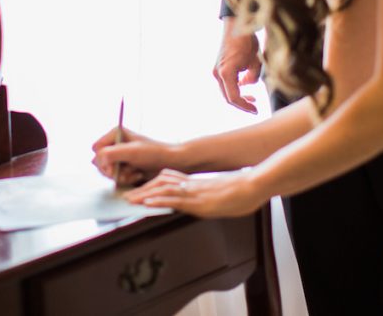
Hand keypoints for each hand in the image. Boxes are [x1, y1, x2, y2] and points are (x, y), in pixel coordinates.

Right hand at [91, 128, 178, 187]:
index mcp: (116, 133)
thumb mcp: (132, 151)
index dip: (102, 159)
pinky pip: (116, 178)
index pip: (96, 149)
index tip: (114, 167)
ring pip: (107, 172)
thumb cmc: (154, 153)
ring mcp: (120, 157)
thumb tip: (96, 160)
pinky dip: (126, 179)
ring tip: (135, 172)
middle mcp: (116, 144)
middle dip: (112, 170)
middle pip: (99, 162)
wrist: (171, 163)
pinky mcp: (125, 167)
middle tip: (126, 171)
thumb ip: (111, 153)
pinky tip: (137, 174)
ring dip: (120, 176)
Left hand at [123, 168, 266, 217]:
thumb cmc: (245, 190)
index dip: (153, 184)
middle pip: (162, 184)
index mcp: (197, 184)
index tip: (141, 190)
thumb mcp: (223, 194)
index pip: (170, 180)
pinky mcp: (199, 201)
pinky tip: (148, 202)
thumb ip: (212, 195)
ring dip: (145, 195)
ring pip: (164, 190)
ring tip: (130, 200)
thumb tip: (209, 201)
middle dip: (143, 190)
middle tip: (127, 196)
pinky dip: (160, 200)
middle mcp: (193, 186)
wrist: (255, 185)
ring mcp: (195, 193)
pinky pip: (175, 200)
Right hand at [213, 18, 261, 113]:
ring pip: (226, 91)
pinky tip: (245, 86)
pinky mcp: (218, 68)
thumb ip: (253, 78)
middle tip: (255, 106)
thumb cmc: (246, 42)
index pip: (234, 98)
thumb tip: (247, 85)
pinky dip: (235, 88)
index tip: (256, 110)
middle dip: (242, 103)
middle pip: (228, 97)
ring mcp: (216, 71)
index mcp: (226, 73)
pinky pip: (226, 83)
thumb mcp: (256, 62)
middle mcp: (218, 73)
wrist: (235, 26)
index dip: (245, 106)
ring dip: (238, 96)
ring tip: (252, 98)